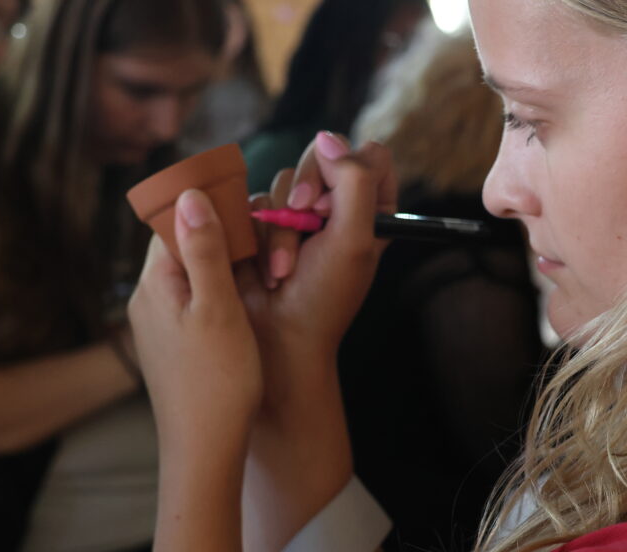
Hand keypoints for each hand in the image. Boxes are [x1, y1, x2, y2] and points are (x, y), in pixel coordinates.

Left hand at [128, 190, 262, 471]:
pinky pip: (196, 300)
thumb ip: (204, 250)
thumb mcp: (217, 309)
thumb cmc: (217, 383)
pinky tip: (249, 301)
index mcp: (156, 285)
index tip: (246, 197)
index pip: (172, 220)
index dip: (208, 203)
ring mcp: (159, 325)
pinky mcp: (174, 346)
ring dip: (224, 262)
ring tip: (263, 265)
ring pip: (191, 273)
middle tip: (264, 234)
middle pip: (181, 244)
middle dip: (220, 232)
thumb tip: (189, 194)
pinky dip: (221, 291)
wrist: (205, 452)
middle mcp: (148, 301)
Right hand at [243, 132, 396, 400]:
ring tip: (281, 270)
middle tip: (302, 218)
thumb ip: (353, 184)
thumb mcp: (354, 242)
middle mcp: (335, 206)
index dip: (349, 169)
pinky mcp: (261, 222)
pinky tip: (261, 267)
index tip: (332, 204)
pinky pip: (253, 201)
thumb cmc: (323, 298)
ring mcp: (296, 213)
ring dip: (280, 228)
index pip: (369, 155)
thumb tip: (327, 139)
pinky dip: (256, 234)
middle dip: (305, 192)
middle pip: (321, 156)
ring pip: (282, 181)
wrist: (277, 338)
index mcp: (372, 209)